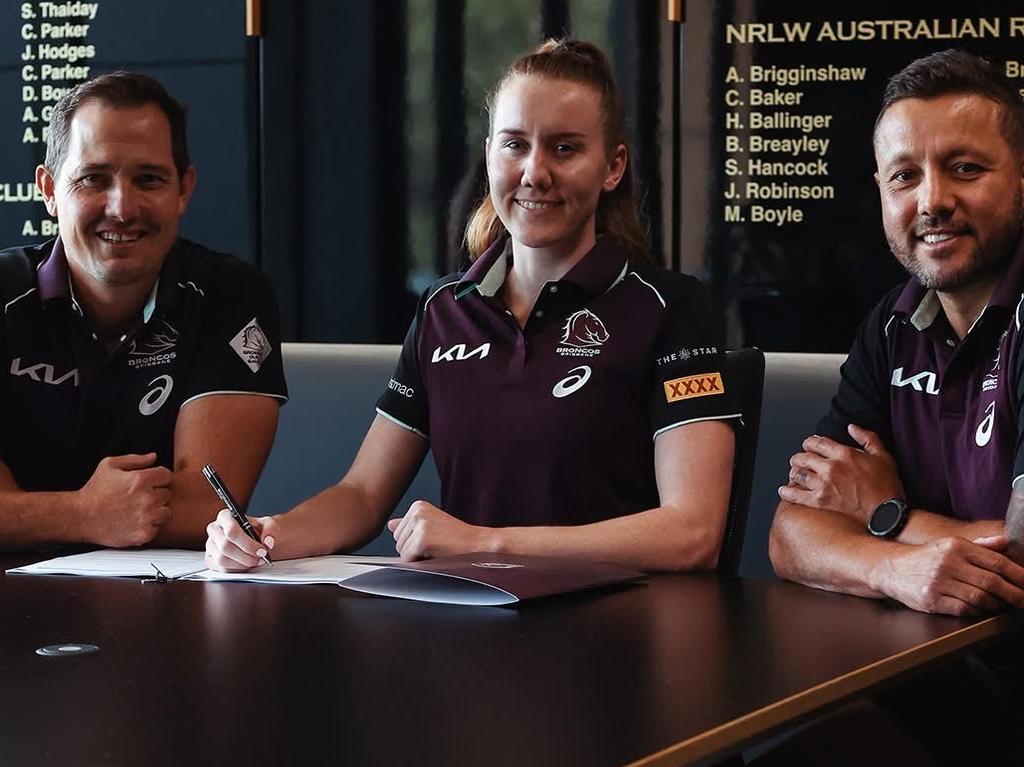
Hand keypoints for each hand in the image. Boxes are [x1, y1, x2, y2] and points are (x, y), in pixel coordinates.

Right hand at [76, 453, 172, 546]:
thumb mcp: (110, 465)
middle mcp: (147, 498)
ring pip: (165, 512)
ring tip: (139, 511)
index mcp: (141, 479)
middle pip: (167, 494)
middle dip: (156, 494)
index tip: (149, 483)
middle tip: (140, 498)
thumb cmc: (94, 490)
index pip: (167, 475)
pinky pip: (158, 528)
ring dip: (156, 511)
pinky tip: (136, 522)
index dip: (158, 478)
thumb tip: (154, 457)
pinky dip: (149, 526)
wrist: (80, 517)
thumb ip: (135, 459)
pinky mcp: (143, 534)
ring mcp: (146, 517)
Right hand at [205, 509, 282, 570]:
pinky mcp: (211, 559)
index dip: (247, 543)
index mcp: (225, 516)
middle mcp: (215, 530)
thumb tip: (268, 541)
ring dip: (242, 564)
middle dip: (246, 556)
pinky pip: (221, 569)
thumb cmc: (262, 529)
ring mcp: (211, 545)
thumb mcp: (271, 524)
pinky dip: (236, 570)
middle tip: (261, 558)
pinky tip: (247, 565)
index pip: (230, 530)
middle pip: (225, 546)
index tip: (262, 550)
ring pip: (222, 560)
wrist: (261, 540)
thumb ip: (272, 530)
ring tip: (256, 561)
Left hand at [387, 501, 493, 560]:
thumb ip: (410, 524)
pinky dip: (419, 563)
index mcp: (418, 506)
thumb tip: (390, 524)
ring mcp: (419, 525)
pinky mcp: (422, 540)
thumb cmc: (458, 538)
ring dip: (417, 556)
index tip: (433, 538)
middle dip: (413, 549)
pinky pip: (408, 559)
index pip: (399, 532)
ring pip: (401, 551)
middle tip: (436, 545)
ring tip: (436, 549)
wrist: (478, 544)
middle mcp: (417, 512)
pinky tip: (435, 554)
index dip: (414, 542)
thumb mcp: (433, 525)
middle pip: (397, 541)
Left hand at [778, 425, 903, 522]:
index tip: (808, 446)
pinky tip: (785, 490)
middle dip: (799, 458)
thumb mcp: (883, 456)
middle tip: (799, 461)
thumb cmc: (886, 486)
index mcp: (844, 453)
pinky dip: (787, 491)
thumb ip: (867, 438)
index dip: (809, 443)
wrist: (886, 514)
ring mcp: (823, 484)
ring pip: (797, 473)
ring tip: (796, 474)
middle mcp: (831, 467)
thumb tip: (851, 427)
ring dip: (794, 472)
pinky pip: (796, 494)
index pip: (816, 442)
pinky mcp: (820, 501)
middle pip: (803, 457)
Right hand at [877, 535, 1023, 615]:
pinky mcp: (932, 599)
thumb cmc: (924, 558)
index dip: (1019, 575)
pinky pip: (964, 609)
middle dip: (1014, 594)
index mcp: (957, 546)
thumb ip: (979, 545)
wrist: (890, 568)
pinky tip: (979, 608)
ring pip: (980, 598)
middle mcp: (948, 562)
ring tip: (1001, 605)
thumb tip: (1005, 542)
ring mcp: (939, 582)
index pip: (996, 562)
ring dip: (995, 604)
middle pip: (992, 582)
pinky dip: (976, 611)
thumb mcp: (949, 545)